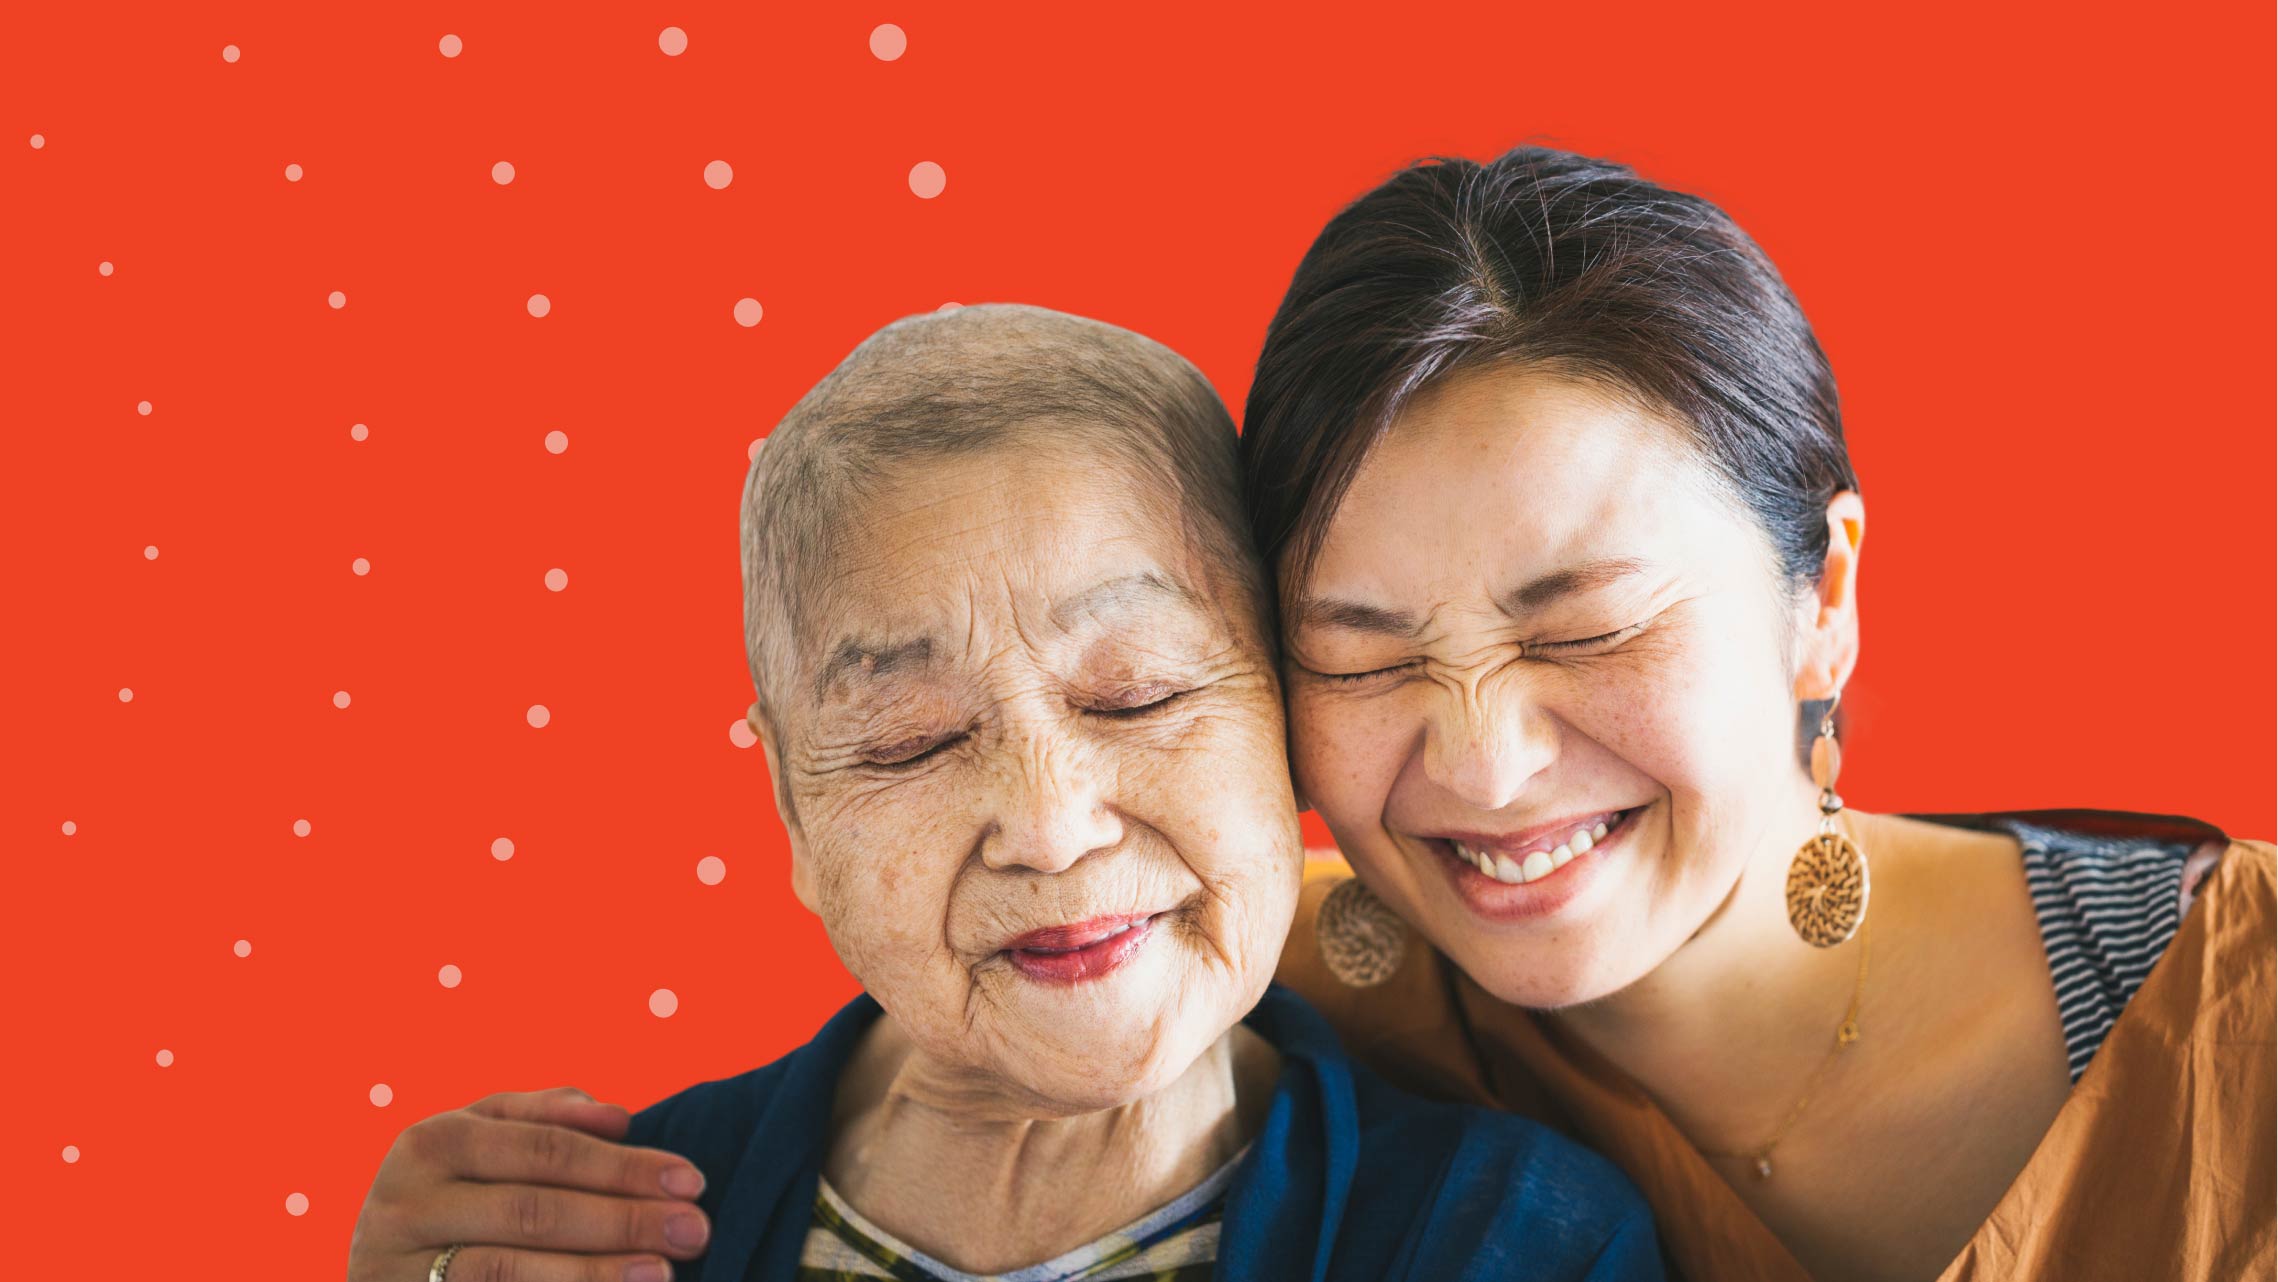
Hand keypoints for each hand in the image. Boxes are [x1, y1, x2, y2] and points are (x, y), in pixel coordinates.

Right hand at [347, 1086, 710, 1281]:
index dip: (623, 1165)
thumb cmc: (452, 1194)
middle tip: (694, 1229)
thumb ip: (546, 1119)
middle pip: (534, 1210)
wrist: (378, 1270)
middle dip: (624, 1219)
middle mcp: (405, 1201)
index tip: (692, 1180)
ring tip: (661, 1273)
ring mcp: (397, 1268)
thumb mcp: (484, 1143)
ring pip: (507, 1270)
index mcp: (434, 1140)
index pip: (547, 1149)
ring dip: (593, 1273)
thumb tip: (620, 1117)